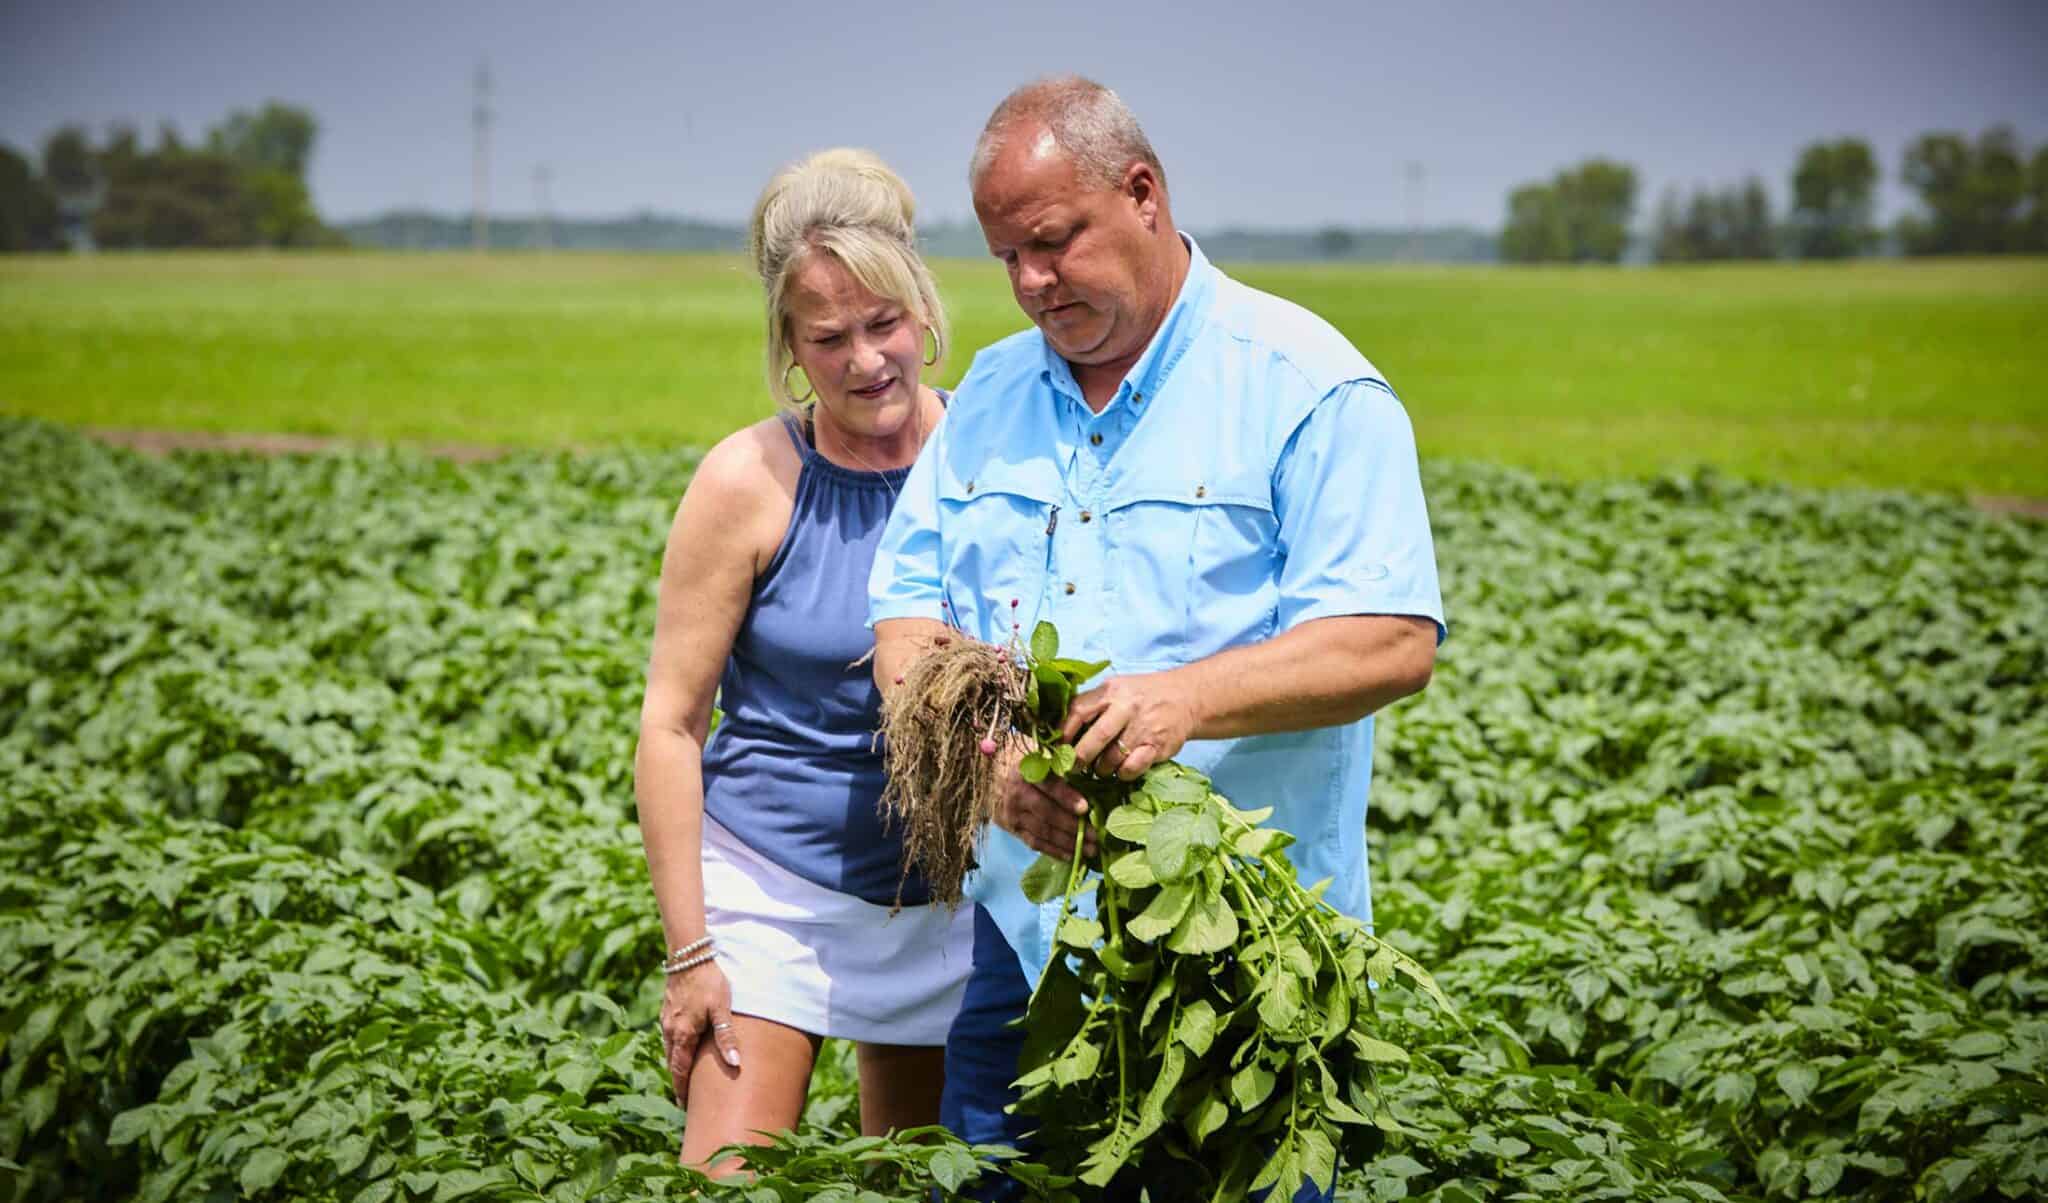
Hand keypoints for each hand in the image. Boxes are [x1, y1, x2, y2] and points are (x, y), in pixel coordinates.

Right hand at [660, 961, 741, 1105]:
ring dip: (676, 1065)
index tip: (685, 1106)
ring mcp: (666, 1020)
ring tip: (685, 1078)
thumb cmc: (708, 982)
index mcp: (683, 1035)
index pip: (680, 1071)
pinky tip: (684, 1048)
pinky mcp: (667, 1009)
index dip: (682, 1090)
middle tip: (686, 1099)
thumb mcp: (721, 1009)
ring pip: (670, 1050)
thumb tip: (735, 1063)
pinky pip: (670, 1036)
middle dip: (678, 1081)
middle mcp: (670, 1031)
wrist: (689, 955)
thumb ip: (727, 1036)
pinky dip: (675, 1049)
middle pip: (673, 1063)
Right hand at [993, 739, 1096, 858]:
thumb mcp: (1039, 755)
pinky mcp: (1013, 829)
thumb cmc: (1026, 764)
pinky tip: (1072, 856)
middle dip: (1072, 826)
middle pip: (1046, 813)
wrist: (992, 777)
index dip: (1066, 797)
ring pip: (1042, 831)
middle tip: (1095, 836)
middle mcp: (1017, 794)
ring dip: (1068, 843)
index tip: (1085, 808)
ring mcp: (1013, 814)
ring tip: (1090, 850)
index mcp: (1026, 771)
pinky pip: (1035, 843)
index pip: (1048, 785)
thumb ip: (1060, 763)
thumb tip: (1088, 771)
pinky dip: (1054, 851)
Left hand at [1064, 670, 1200, 780]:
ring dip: (1101, 768)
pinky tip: (1121, 771)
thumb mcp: (1117, 689)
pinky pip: (1132, 767)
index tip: (1056, 748)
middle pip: (1096, 737)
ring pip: (1112, 757)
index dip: (1063, 732)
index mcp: (1111, 691)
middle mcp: (1127, 707)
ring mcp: (1144, 726)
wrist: (1187, 697)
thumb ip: (1092, 704)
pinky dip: (1122, 773)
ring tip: (1100, 768)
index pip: (1078, 710)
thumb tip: (1059, 729)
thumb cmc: (1142, 696)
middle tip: (1073, 768)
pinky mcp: (1158, 745)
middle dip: (1079, 757)